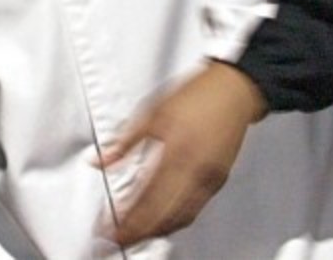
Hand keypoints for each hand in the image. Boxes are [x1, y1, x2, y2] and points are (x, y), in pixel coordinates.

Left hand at [96, 61, 266, 247]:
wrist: (233, 91)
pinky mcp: (217, 182)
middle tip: (114, 241)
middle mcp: (194, 173)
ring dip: (155, 233)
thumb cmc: (195, 95)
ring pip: (180, 219)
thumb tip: (100, 160)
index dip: (124, 220)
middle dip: (136, 234)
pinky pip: (194, 211)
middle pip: (162, 217)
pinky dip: (175, 223)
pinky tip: (161, 223)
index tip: (105, 229)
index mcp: (175, 153)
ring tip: (133, 237)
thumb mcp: (152, 111)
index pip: (144, 199)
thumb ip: (124, 140)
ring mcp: (208, 181)